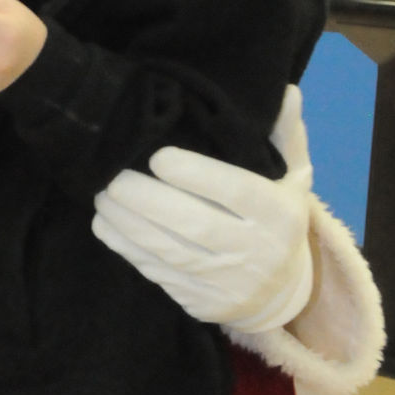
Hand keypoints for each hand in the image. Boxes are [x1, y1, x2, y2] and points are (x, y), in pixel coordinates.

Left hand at [91, 84, 314, 331]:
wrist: (282, 293)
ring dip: (127, 224)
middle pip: (196, 225)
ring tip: (102, 196)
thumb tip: (286, 92)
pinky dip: (127, 249)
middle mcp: (256, 251)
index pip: (238, 192)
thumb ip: (285, 136)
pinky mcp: (200, 302)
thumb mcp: (293, 179)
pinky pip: (157, 274)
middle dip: (147, 200)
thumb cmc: (279, 221)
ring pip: (170, 251)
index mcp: (279, 214)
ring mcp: (226, 281)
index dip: (197, 175)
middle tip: (112, 177)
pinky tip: (105, 225)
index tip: (158, 157)